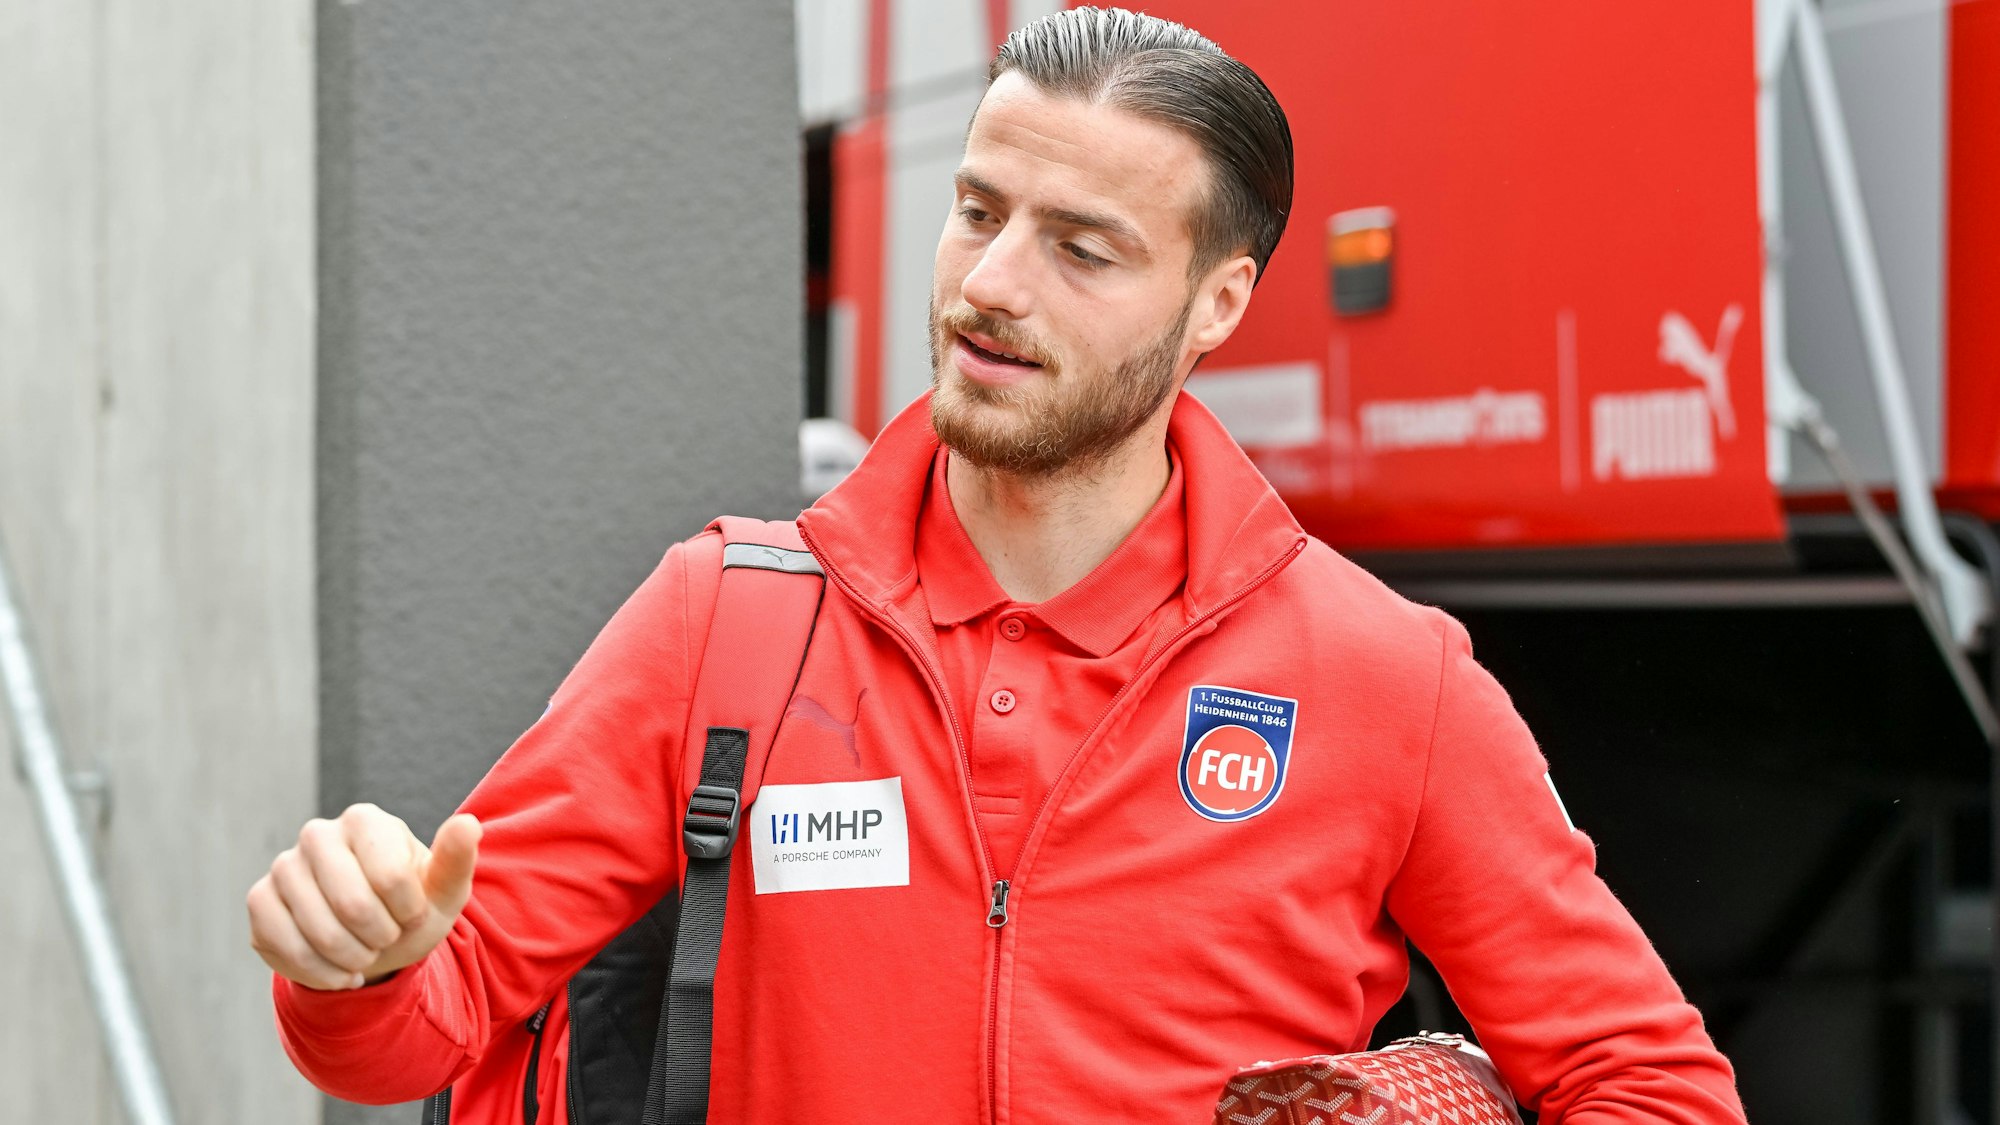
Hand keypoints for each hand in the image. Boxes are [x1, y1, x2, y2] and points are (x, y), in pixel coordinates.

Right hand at [248, 804, 481, 989]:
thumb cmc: (411, 908)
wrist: (373, 941)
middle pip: (352, 906)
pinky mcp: (260, 901)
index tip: (412, 913)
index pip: (392, 878)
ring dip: (353, 959)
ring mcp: (283, 866)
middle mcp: (318, 834)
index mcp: (366, 821)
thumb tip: (468, 824)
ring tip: (365, 953)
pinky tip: (338, 969)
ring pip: (318, 932)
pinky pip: (286, 948)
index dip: (409, 912)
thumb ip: (456, 859)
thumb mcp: (443, 891)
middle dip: (380, 937)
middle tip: (386, 936)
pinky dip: (320, 972)